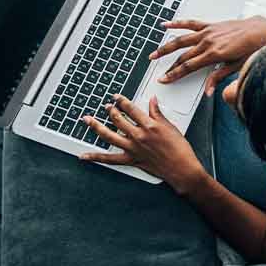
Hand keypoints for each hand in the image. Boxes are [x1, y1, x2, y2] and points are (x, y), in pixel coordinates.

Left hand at [78, 94, 209, 193]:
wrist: (181, 169)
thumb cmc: (179, 149)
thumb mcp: (170, 127)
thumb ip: (157, 113)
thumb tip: (152, 101)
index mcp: (149, 125)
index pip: (131, 109)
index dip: (122, 101)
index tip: (116, 97)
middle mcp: (138, 136)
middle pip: (118, 120)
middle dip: (110, 110)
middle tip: (106, 106)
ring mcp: (133, 148)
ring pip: (109, 136)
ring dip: (96, 127)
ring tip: (88, 120)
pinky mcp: (131, 160)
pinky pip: (110, 159)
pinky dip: (96, 157)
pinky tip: (84, 156)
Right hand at [152, 17, 265, 94]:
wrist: (263, 31)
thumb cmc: (253, 48)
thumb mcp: (236, 67)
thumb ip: (218, 77)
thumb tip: (207, 91)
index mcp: (213, 54)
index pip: (188, 67)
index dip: (174, 74)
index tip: (164, 79)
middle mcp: (208, 42)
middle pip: (183, 56)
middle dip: (169, 65)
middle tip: (158, 72)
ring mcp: (208, 32)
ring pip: (181, 39)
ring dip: (166, 47)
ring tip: (155, 53)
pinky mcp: (211, 24)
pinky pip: (191, 23)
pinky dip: (177, 23)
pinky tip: (166, 25)